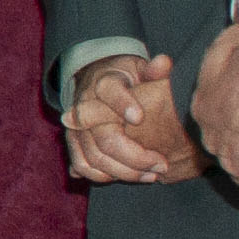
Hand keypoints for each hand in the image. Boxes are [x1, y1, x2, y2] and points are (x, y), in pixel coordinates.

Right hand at [62, 54, 195, 184]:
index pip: (109, 91)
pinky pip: (83, 166)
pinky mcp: (74, 143)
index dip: (122, 104)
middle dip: (135, 156)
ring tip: (153, 174)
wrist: (96, 83)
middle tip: (162, 163)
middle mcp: (84, 106)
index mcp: (104, 83)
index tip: (139, 118)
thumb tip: (164, 62)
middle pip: (105, 138)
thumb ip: (153, 70)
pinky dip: (105, 176)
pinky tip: (132, 176)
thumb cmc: (127, 79)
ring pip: (95, 157)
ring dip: (125, 171)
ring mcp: (76, 127)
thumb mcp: (140, 68)